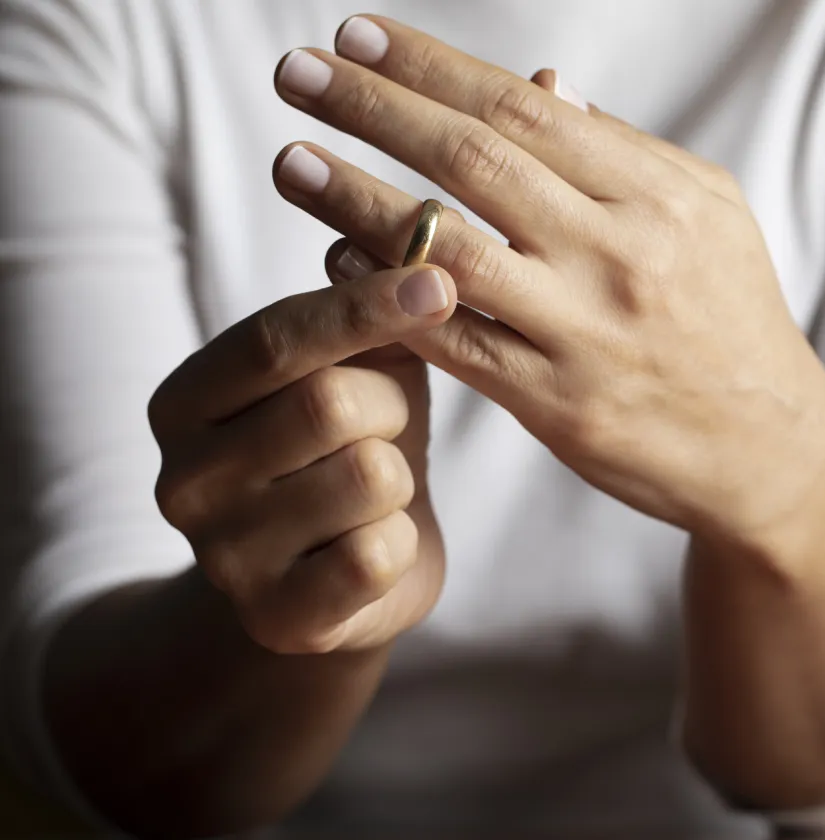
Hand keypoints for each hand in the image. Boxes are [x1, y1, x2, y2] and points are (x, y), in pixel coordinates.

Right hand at [149, 262, 457, 652]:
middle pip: (329, 403)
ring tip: (378, 490)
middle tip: (388, 423)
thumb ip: (365, 311)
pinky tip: (376, 545)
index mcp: (185, 401)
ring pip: (367, 476)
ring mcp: (223, 557)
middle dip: (390, 406)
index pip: (275, 339)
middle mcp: (183, 479)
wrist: (339, 582)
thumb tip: (404, 230)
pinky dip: (401, 542)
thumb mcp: (354, 371)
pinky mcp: (279, 619)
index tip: (439, 281)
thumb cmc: (350, 450)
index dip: (363, 307)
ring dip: (400, 476)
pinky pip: (379, 554)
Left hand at [271, 17, 824, 551]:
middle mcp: (619, 256)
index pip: (524, 111)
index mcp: (657, 197)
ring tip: (291, 160)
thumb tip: (542, 88)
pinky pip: (452, 343)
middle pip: (476, 164)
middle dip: (376, 109)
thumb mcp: (709, 214)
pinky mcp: (557, 405)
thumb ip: (624, 152)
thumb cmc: (734, 316)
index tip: (357, 35)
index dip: (432, 67)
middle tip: (296, 72)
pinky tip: (335, 262)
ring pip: (448, 254)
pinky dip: (387, 299)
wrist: (767, 447)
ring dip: (356, 201)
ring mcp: (584, 333)